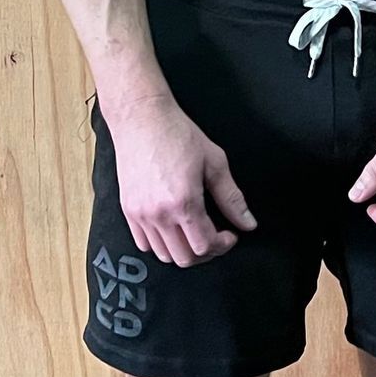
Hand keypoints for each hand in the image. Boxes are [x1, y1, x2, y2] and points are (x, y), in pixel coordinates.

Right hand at [113, 97, 258, 267]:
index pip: (205, 246)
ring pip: (164, 254)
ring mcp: (140, 214)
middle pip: (185, 258)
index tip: (230, 234)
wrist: (141, 118)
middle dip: (206, 252)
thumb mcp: (214, 162)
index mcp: (183, 202)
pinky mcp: (127, 210)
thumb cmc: (177, 134)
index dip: (223, 245)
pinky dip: (161, 243)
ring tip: (194, 232)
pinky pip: (144, 243)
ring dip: (183, 250)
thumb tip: (248, 223)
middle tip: (215, 236)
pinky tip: (173, 227)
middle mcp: (159, 213)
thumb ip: (232, 197)